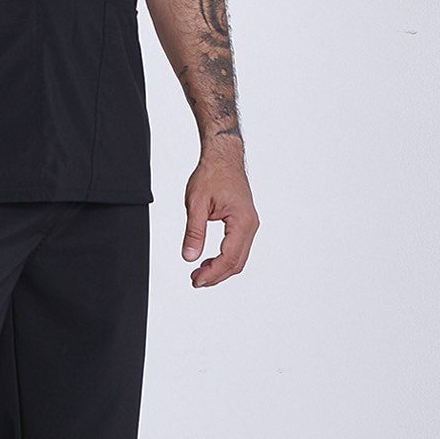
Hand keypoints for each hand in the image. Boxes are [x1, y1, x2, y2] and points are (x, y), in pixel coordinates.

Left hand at [181, 142, 258, 286]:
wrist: (223, 158)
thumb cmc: (212, 174)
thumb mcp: (196, 204)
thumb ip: (193, 232)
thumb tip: (189, 257)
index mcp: (242, 221)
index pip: (229, 257)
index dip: (212, 273)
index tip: (196, 279)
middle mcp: (250, 225)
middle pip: (236, 262)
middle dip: (216, 275)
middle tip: (195, 280)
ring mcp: (249, 224)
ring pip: (238, 257)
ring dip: (220, 268)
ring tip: (199, 273)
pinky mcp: (244, 223)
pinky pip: (237, 247)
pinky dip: (224, 258)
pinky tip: (208, 260)